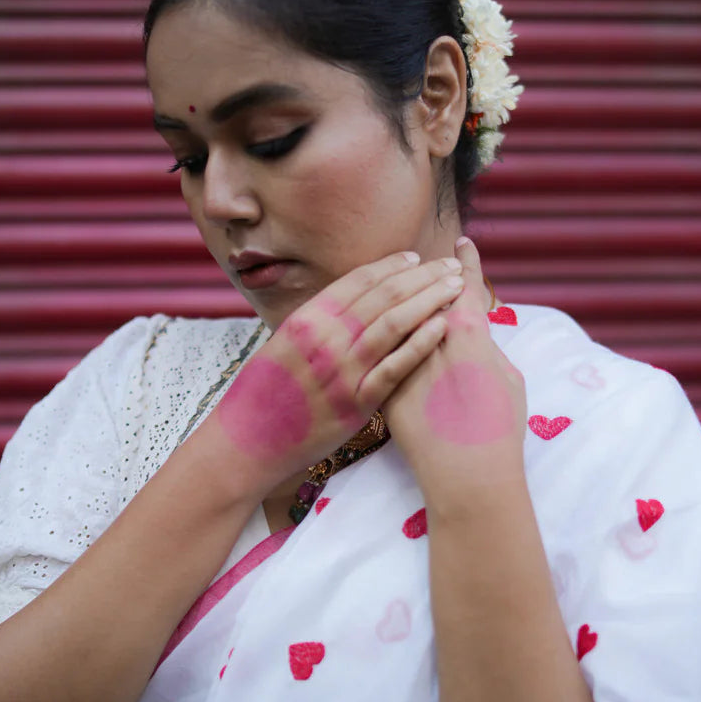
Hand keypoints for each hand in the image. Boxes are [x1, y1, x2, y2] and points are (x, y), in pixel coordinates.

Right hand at [208, 249, 465, 490]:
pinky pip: (395, 367)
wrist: (245, 444)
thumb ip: (315, 325)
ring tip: (455, 287)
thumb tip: (345, 307)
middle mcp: (325, 338)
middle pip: (384, 295)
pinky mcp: (356, 403)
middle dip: (422, 276)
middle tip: (449, 265)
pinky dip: (421, 343)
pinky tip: (442, 326)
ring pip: (395, 323)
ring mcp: (342, 371)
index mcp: (306, 319)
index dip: (391, 265)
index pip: (358, 281)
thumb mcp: (282, 346)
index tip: (416, 258)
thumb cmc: (260, 396)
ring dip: (429, 300)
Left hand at [380, 237, 526, 500]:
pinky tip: (374, 324)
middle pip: (425, 293)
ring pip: (395, 317)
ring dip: (398, 298)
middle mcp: (432, 338)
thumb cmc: (499, 432)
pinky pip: (377, 351)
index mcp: (470, 332)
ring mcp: (402, 360)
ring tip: (402, 284)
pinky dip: (377, 334)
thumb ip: (487, 349)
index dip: (465, 264)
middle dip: (428, 274)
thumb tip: (474, 333)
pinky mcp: (381, 384)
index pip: (465, 286)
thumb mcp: (508, 381)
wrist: (465, 476)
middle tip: (432, 261)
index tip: (462, 244)